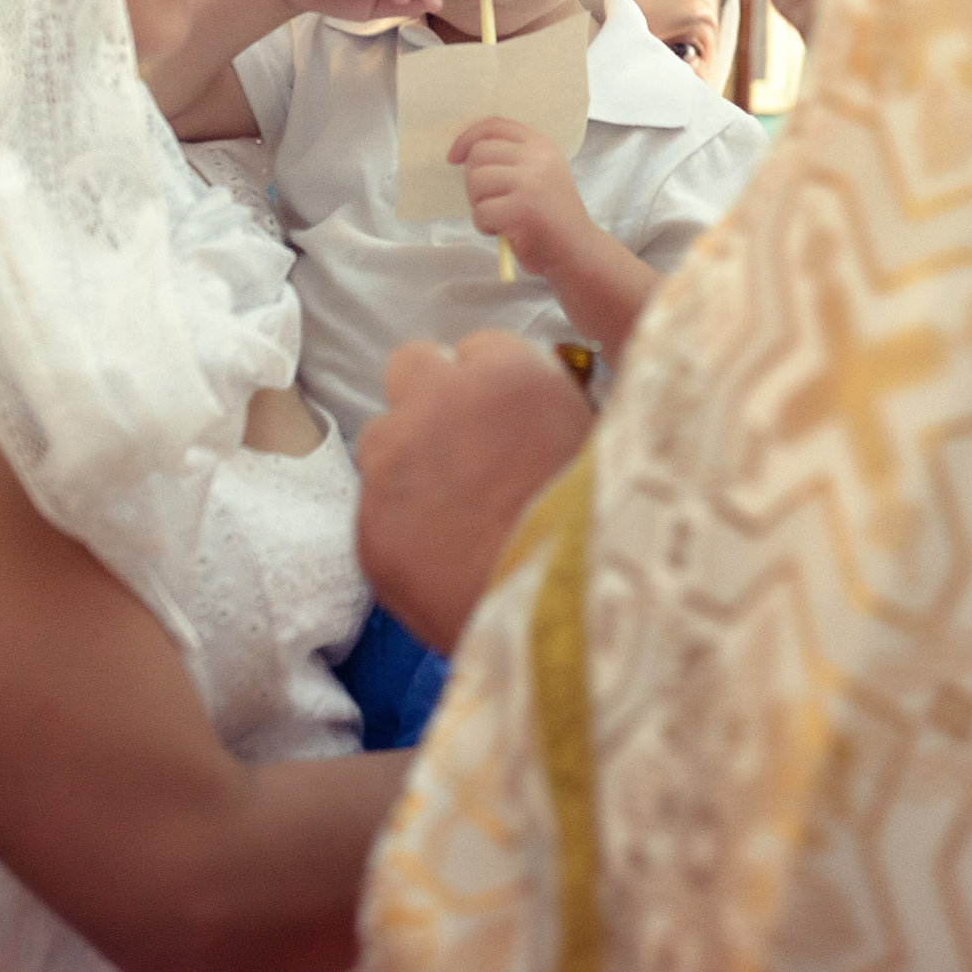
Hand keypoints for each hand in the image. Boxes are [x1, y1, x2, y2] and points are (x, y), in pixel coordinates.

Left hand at [358, 332, 595, 653]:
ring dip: (407, 458)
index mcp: (509, 376)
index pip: (482, 347)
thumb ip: (561, 415)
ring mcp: (393, 465)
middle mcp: (439, 404)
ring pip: (380, 435)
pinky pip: (374, 508)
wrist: (561, 624)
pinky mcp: (368, 528)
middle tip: (462, 443)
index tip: (507, 414)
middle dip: (431, 395)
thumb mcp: (603, 446)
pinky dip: (399, 524)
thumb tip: (545, 417)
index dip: (495, 385)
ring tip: (448, 508)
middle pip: (412, 365)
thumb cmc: (602, 535)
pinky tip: (438, 556)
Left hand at [450, 117, 597, 278]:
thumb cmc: (549, 217)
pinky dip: (485, 226)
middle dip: (473, 180)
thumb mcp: (539, 175)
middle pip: (479, 153)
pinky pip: (481, 212)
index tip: (454, 157)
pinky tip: (505, 232)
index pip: (494, 126)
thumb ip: (511, 158)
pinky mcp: (522, 209)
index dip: (467, 139)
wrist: (578, 251)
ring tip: (499, 217)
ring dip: (479, 204)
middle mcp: (538, 159)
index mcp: (541, 146)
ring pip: (476, 181)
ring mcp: (531, 182)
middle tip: (490, 201)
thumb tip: (464, 152)